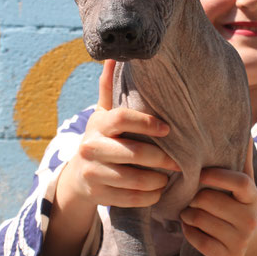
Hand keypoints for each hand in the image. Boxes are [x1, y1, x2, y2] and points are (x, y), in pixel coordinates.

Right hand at [62, 59, 179, 208]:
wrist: (78, 176)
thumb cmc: (101, 139)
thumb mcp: (103, 115)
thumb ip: (109, 89)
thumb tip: (113, 57)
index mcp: (97, 125)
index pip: (122, 118)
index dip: (147, 123)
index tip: (168, 129)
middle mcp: (91, 148)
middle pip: (132, 153)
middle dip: (160, 159)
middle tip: (178, 162)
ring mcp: (93, 173)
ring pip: (134, 179)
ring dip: (158, 181)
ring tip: (169, 178)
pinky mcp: (99, 195)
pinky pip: (131, 198)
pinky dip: (150, 197)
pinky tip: (158, 192)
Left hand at [179, 139, 256, 255]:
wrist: (249, 247)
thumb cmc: (238, 207)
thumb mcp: (244, 186)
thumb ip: (241, 160)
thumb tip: (244, 129)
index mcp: (253, 197)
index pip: (239, 182)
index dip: (217, 176)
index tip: (201, 173)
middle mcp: (250, 218)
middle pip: (208, 200)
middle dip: (194, 197)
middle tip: (191, 197)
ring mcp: (240, 240)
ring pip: (199, 219)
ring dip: (187, 214)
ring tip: (190, 211)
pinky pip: (196, 239)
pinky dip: (188, 232)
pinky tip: (191, 227)